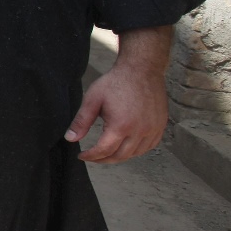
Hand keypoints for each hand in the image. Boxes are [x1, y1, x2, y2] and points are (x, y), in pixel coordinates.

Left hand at [65, 26, 172, 162]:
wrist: (141, 70)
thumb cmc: (115, 83)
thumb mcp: (93, 100)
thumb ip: (81, 121)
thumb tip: (70, 139)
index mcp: (121, 126)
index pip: (104, 151)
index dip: (91, 156)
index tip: (82, 155)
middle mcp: (140, 131)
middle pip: (120, 156)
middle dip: (103, 160)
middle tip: (93, 157)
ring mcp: (153, 129)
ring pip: (136, 153)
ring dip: (120, 156)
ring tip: (107, 152)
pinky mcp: (161, 126)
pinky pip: (149, 146)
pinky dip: (137, 150)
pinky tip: (127, 146)